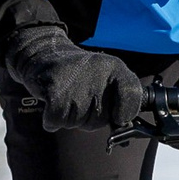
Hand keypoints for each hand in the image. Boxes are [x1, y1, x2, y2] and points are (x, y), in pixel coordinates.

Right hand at [1, 27, 144, 132]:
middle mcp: (99, 74)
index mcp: (116, 68)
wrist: (46, 54)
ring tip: (67, 94)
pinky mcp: (55, 94)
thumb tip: (123, 126)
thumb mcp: (108, 76)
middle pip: (100, 121)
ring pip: (78, 124)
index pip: (132, 95)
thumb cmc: (80, 73)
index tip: (118, 116)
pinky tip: (54, 101)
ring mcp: (77, 85)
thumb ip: (123, 100)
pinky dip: (51, 118)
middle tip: (80, 95)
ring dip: (70, 117)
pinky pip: (56, 122)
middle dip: (89, 116)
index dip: (125, 112)